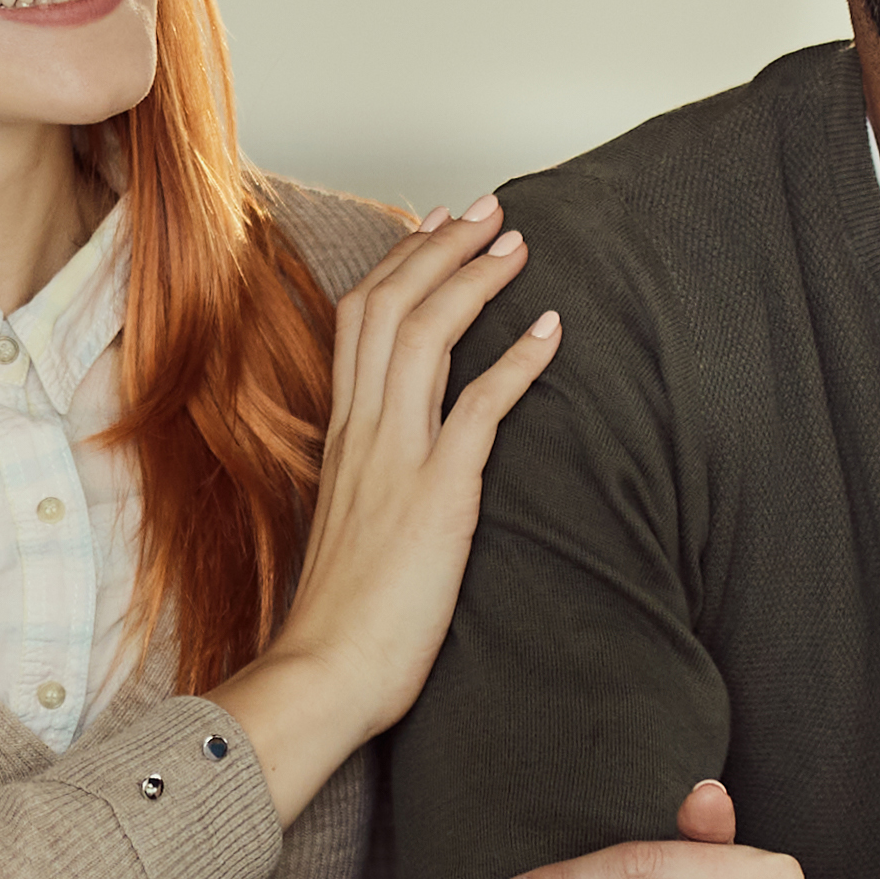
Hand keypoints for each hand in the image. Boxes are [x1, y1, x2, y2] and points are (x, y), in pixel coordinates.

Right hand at [201, 199, 562, 818]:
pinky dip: (518, 361)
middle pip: (390, 304)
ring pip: (427, 333)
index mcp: (341, 435)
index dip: (400, 264)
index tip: (434, 226)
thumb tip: (399, 466)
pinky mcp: (438, 492)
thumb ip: (373, 479)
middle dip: (440, 246)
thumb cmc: (341, 616)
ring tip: (518, 244)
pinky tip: (553, 330)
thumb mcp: (352, 525)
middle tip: (488, 208)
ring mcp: (397, 456)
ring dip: (475, 279)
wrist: (326, 670)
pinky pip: (479, 406)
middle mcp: (363, 431)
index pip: (358, 320)